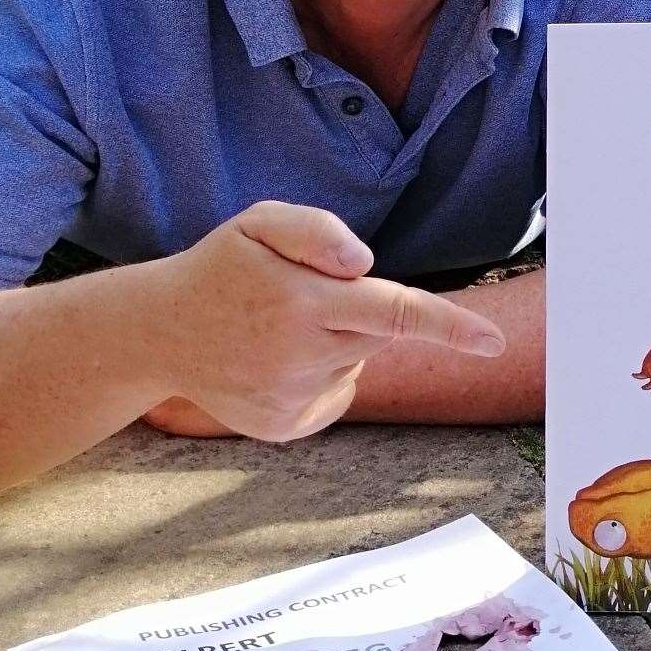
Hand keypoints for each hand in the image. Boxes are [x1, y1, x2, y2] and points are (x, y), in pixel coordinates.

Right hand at [144, 200, 505, 441]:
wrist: (158, 332)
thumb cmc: (222, 269)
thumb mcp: (259, 224)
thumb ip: (315, 230)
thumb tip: (364, 263)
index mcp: (304, 300)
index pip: (395, 312)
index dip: (450, 326)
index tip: (493, 342)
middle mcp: (302, 355)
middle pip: (381, 333)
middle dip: (361, 312)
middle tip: (305, 298)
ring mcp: (293, 398)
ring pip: (356, 362)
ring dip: (335, 342)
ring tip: (279, 328)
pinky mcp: (287, 427)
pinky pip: (333, 395)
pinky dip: (318, 376)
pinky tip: (273, 361)